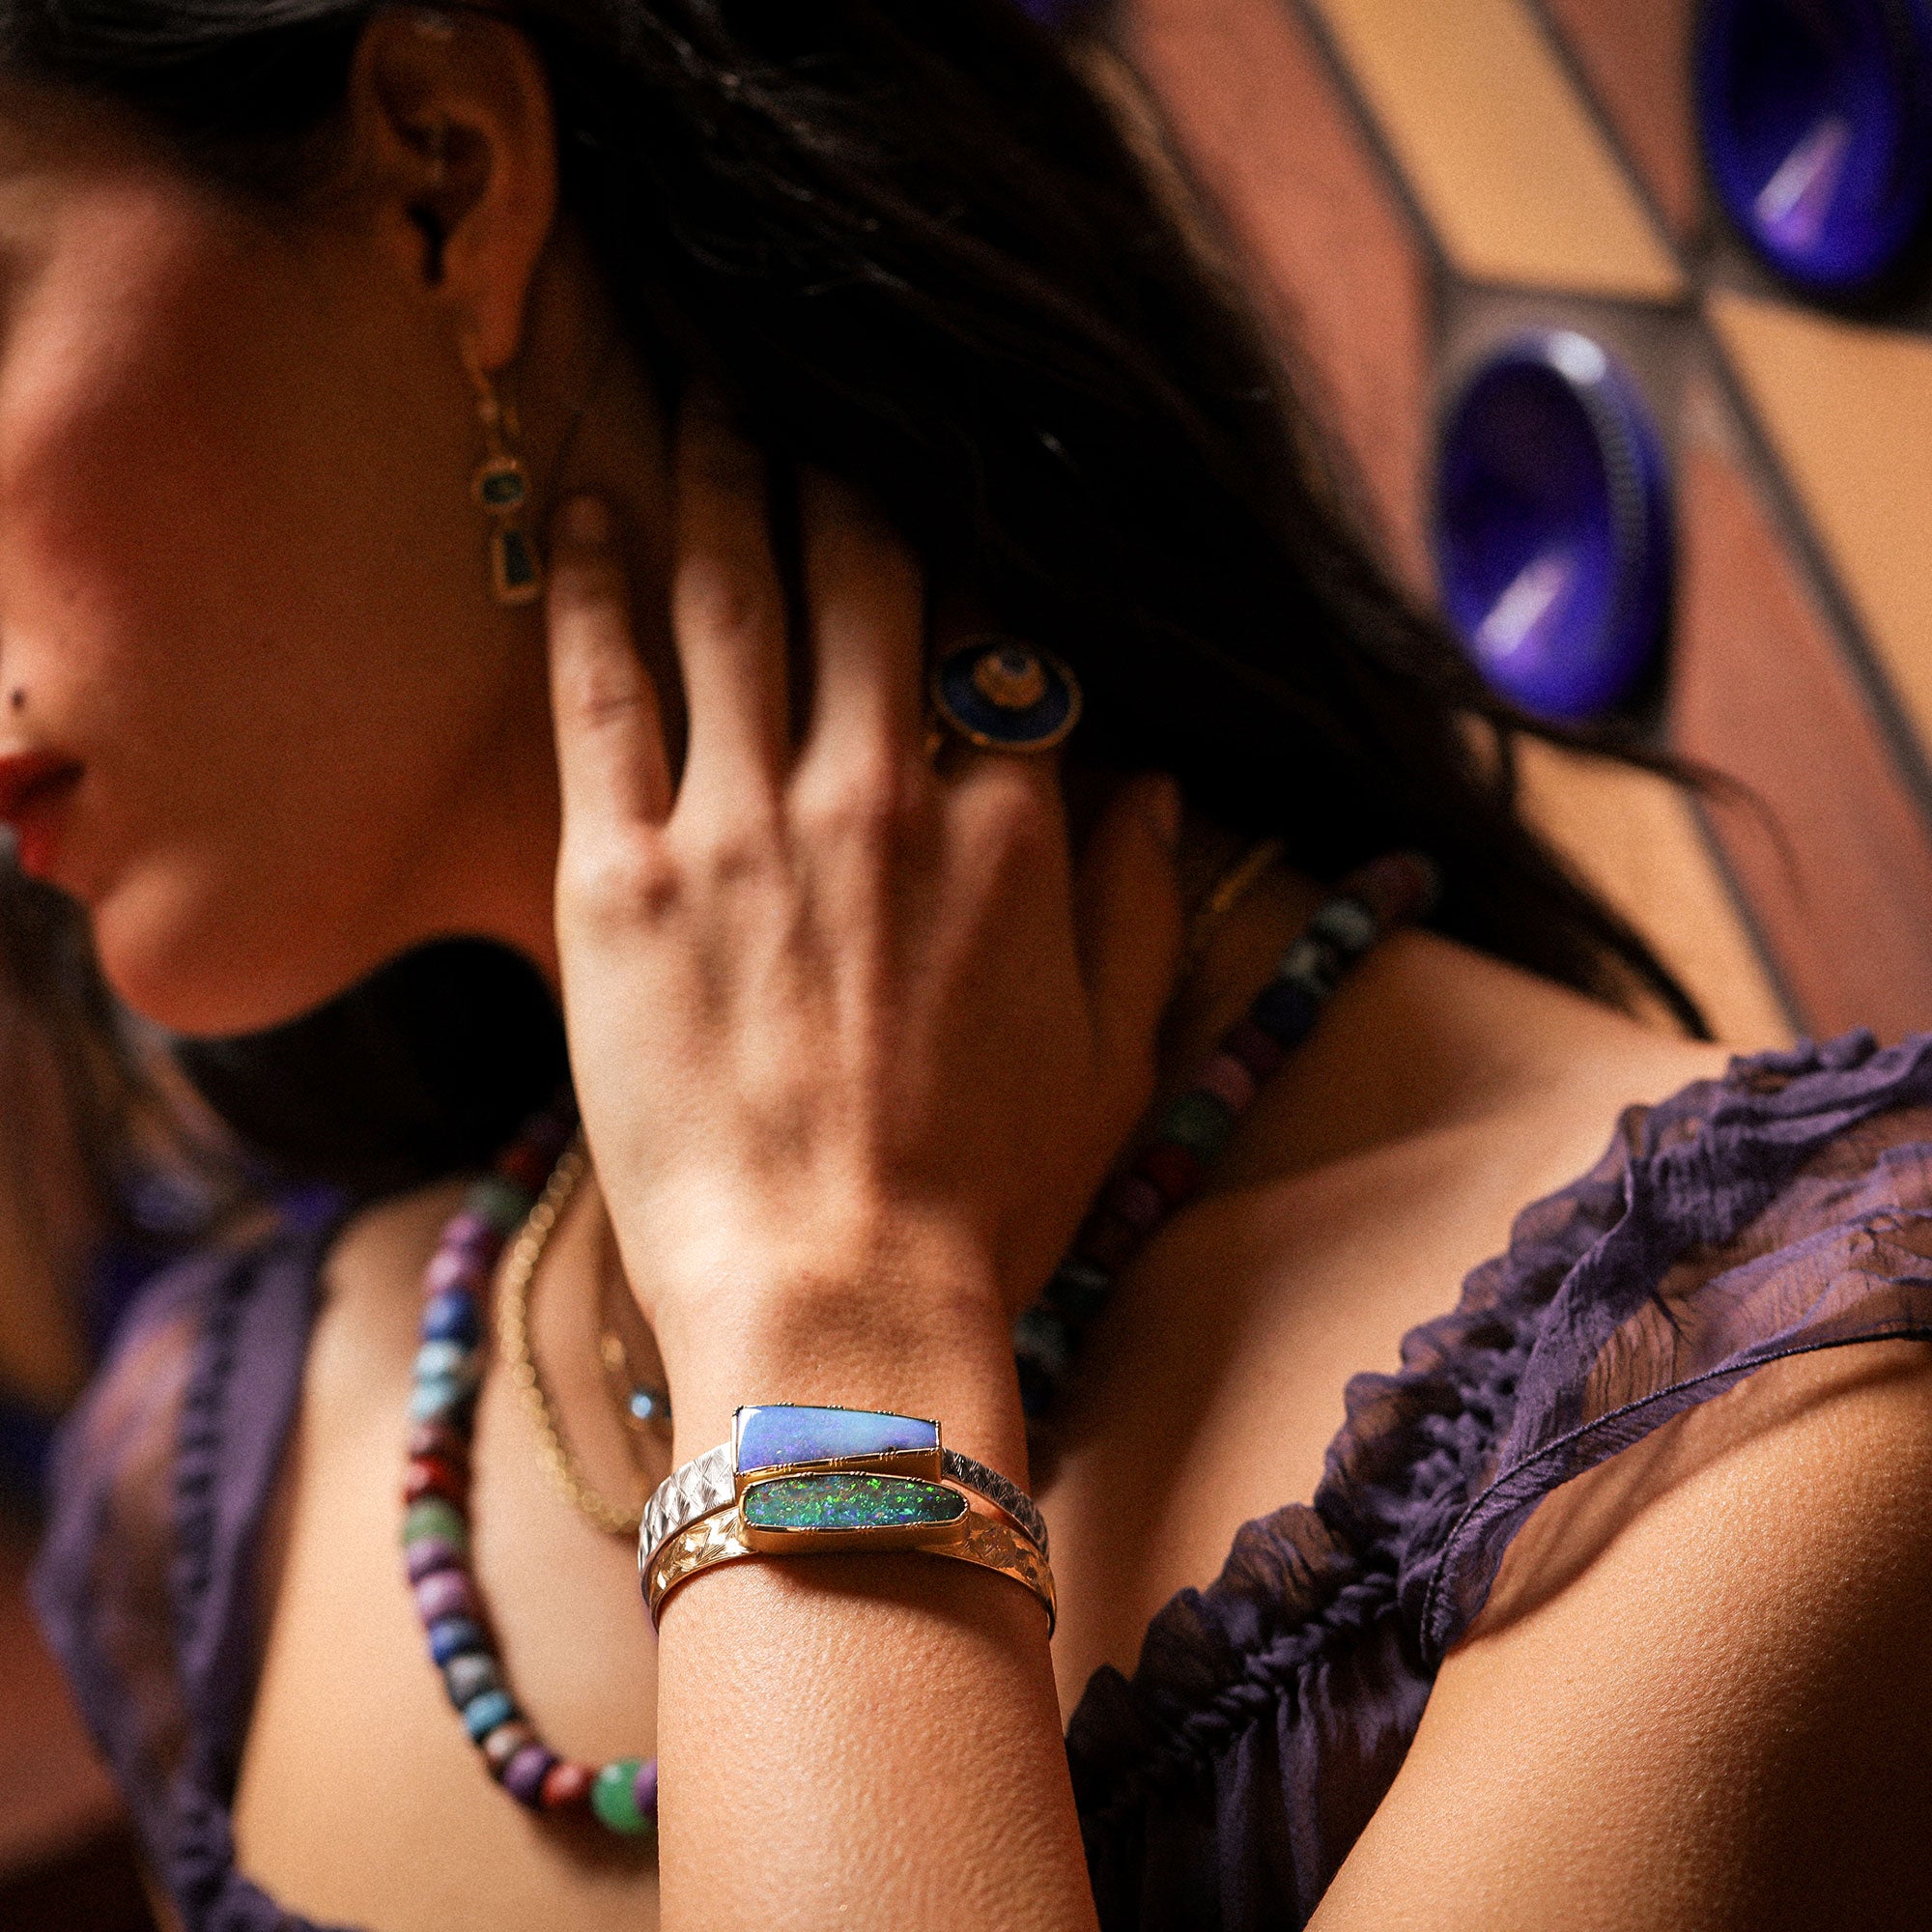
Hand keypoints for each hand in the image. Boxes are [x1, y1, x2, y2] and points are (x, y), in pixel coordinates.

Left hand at [543, 403, 1180, 1449]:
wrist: (838, 1307)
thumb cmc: (988, 1198)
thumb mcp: (1118, 1057)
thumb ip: (1138, 901)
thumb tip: (1152, 783)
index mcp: (1006, 828)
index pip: (990, 644)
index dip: (965, 558)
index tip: (937, 499)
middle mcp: (879, 791)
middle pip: (858, 580)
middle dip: (833, 468)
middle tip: (801, 390)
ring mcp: (744, 825)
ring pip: (730, 601)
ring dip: (717, 483)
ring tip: (699, 399)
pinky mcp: (624, 881)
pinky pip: (605, 695)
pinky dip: (594, 591)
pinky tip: (585, 512)